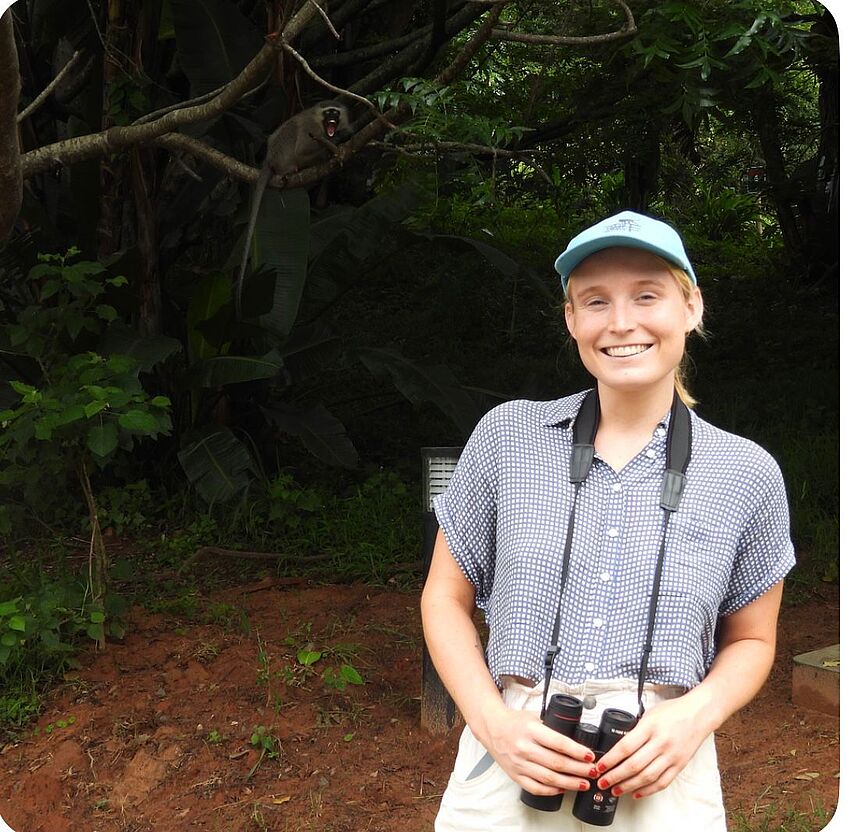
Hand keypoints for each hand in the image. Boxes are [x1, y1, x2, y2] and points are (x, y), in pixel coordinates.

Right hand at [482, 707, 595, 795]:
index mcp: (530, 730)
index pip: (558, 743)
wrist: (492, 728)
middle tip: (593, 771)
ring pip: (549, 778)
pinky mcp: (516, 775)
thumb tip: (577, 740)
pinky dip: (552, 791)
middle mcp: (524, 748)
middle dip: (579, 769)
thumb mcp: (534, 718)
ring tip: (584, 783)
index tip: (590, 756)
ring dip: (570, 783)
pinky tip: (563, 789)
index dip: (577, 751)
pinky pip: (536, 788)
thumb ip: (552, 728)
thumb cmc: (515, 722)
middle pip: (557, 763)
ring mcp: (519, 764)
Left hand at [592, 693, 713, 798]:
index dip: (610, 759)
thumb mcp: (649, 714)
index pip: (625, 747)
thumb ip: (635, 730)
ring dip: (628, 786)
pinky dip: (648, 790)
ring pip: (647, 777)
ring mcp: (671, 756)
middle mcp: (661, 743)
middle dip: (615, 776)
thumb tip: (618, 747)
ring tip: (615, 790)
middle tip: (602, 782)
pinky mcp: (679, 765)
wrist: (698, 714)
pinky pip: (662, 782)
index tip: (600, 766)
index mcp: (650, 727)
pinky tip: (636, 793)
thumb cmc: (673, 711)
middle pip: (634, 765)